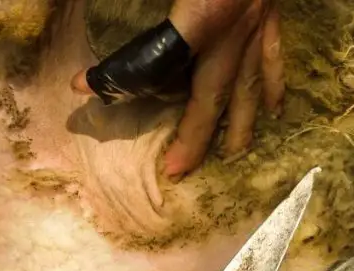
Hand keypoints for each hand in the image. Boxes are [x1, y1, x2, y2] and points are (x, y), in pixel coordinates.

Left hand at [72, 0, 285, 179]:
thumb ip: (150, 6)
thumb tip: (91, 7)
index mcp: (206, 12)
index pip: (154, 59)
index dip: (118, 78)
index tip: (79, 86)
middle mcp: (235, 26)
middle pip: (209, 95)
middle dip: (194, 136)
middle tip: (176, 171)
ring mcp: (258, 22)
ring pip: (248, 87)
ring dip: (238, 125)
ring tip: (232, 155)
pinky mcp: (273, 11)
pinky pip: (273, 57)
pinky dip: (272, 86)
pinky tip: (274, 108)